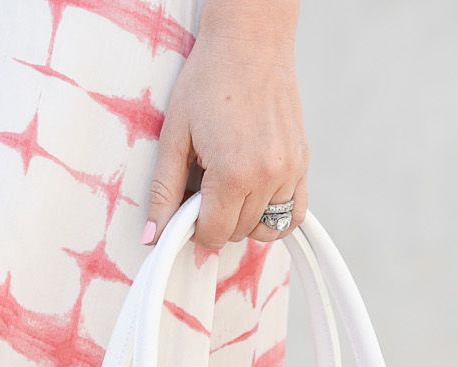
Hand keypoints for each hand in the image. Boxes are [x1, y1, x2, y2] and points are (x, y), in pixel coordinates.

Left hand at [144, 0, 307, 250]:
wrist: (250, 41)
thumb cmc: (210, 80)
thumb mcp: (175, 137)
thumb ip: (164, 191)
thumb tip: (154, 235)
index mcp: (234, 173)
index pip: (213, 235)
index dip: (193, 228)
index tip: (187, 209)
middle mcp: (268, 176)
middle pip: (237, 233)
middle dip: (216, 220)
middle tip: (204, 187)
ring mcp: (291, 169)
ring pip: (264, 226)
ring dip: (242, 217)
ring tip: (228, 185)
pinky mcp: (303, 161)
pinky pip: (294, 212)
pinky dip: (274, 215)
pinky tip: (255, 199)